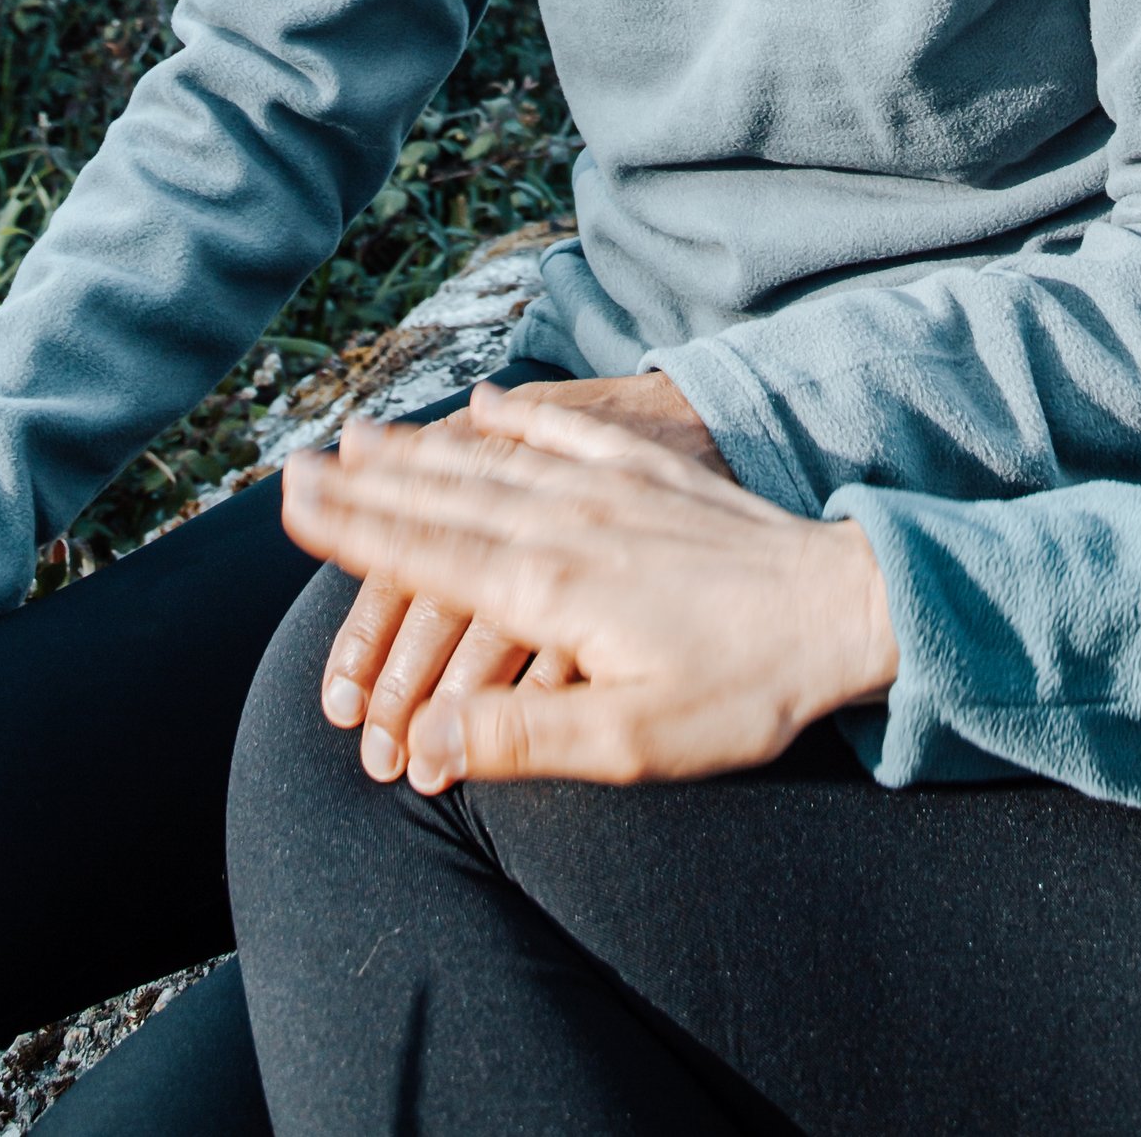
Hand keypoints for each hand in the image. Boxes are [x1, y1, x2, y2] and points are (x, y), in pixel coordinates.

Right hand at [317, 372, 729, 780]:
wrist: (845, 607)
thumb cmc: (742, 691)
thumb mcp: (630, 740)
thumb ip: (518, 737)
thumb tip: (419, 739)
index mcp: (552, 588)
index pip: (428, 558)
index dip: (356, 532)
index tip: (294, 504)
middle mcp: (570, 523)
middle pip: (446, 498)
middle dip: (366, 483)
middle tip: (297, 463)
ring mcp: (614, 489)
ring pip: (495, 461)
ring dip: (424, 448)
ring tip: (365, 432)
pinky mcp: (656, 473)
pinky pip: (573, 430)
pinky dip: (525, 415)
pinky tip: (493, 401)